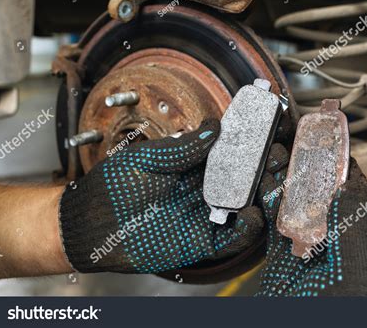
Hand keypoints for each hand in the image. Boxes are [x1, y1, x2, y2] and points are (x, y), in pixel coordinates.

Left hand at [59, 119, 263, 273]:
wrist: (90, 223)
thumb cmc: (113, 185)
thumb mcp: (148, 158)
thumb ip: (183, 147)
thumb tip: (215, 127)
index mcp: (193, 165)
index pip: (231, 152)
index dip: (252, 142)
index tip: (269, 127)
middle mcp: (203, 189)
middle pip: (246, 178)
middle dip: (266, 166)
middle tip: (276, 155)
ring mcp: (205, 215)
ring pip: (247, 206)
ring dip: (264, 194)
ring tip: (271, 180)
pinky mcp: (201, 241)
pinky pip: (233, 238)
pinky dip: (248, 228)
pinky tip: (251, 213)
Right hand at [256, 154, 366, 295]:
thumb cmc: (343, 317)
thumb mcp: (356, 273)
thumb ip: (353, 230)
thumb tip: (350, 188)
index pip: (364, 205)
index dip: (353, 177)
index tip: (340, 154)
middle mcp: (339, 252)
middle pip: (329, 203)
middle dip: (316, 174)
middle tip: (305, 149)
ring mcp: (310, 256)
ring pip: (300, 211)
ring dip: (289, 184)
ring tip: (280, 158)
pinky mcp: (283, 263)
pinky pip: (277, 227)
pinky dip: (270, 205)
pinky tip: (265, 186)